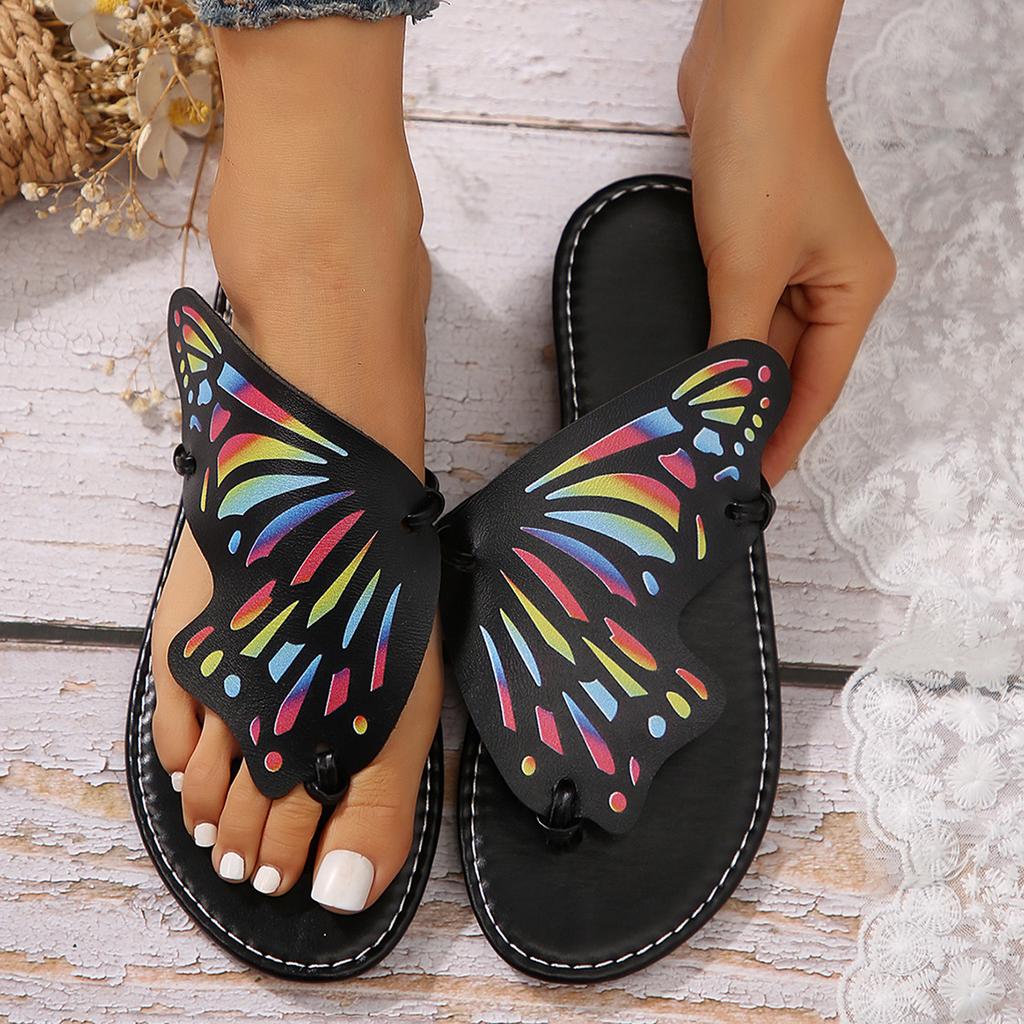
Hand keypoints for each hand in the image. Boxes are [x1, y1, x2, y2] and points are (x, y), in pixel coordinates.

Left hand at [679, 1, 895, 484]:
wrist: (739, 72)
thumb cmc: (763, 154)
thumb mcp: (746, 269)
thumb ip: (736, 348)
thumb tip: (725, 410)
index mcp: (853, 290)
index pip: (818, 386)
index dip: (786, 436)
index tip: (758, 477)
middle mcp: (829, 281)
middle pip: (792, 368)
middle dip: (756, 412)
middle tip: (720, 462)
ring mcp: (792, 262)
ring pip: (762, 341)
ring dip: (734, 378)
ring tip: (705, 428)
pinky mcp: (756, 244)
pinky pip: (739, 310)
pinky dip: (720, 340)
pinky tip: (696, 370)